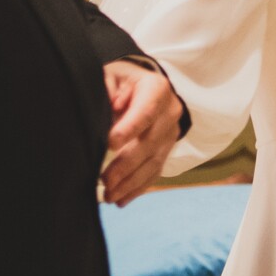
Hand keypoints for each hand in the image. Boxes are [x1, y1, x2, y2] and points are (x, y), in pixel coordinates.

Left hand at [100, 59, 184, 206]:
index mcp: (157, 89)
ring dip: (131, 182)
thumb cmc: (121, 81)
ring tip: (109, 196)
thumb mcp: (112, 76)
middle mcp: (170, 112)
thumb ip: (107, 88)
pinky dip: (138, 188)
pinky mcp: (166, 149)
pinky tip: (121, 200)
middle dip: (127, 164)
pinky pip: (155, 172)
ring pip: (154, 162)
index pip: (146, 111)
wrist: (143, 86)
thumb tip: (111, 106)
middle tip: (105, 181)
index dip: (130, 128)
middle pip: (151, 142)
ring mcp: (170, 133)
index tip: (110, 144)